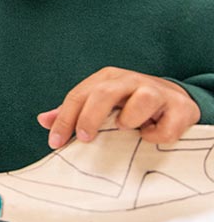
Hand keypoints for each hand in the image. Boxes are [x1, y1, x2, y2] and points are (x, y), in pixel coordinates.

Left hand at [38, 67, 200, 148]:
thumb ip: (73, 112)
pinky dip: (156, 136)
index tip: (55, 142)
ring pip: (140, 101)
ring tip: (127, 129)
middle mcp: (129, 80)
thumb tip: (43, 120)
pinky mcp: (179, 108)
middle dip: (90, 118)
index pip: (78, 96)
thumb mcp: (100, 104)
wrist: (175, 99)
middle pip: (103, 93)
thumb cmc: (129, 104)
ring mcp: (155, 91)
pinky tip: (150, 135)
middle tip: (85, 138)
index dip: (64, 119)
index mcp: (106, 79)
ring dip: (129, 121)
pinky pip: (165, 126)